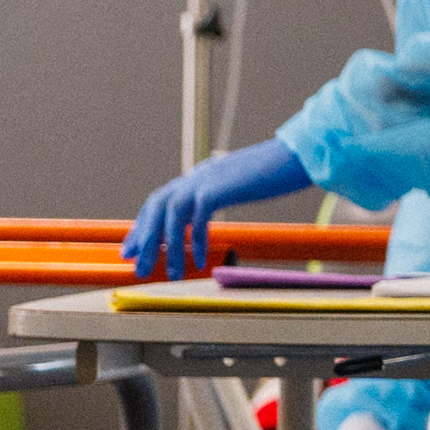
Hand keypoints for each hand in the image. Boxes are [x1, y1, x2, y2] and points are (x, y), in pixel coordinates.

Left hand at [126, 135, 312, 278]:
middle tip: (137, 267)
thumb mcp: (238, 186)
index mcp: (198, 176)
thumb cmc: (274, 175)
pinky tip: (200, 261)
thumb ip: (217, 195)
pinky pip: (199, 217)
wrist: (298, 156)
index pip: (159, 201)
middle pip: (157, 207)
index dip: (142, 226)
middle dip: (144, 238)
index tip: (131, 250)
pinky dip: (197, 240)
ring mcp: (207, 178)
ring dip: (167, 245)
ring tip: (169, 273)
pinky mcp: (219, 185)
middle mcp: (197, 175)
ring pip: (172, 213)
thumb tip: (202, 217)